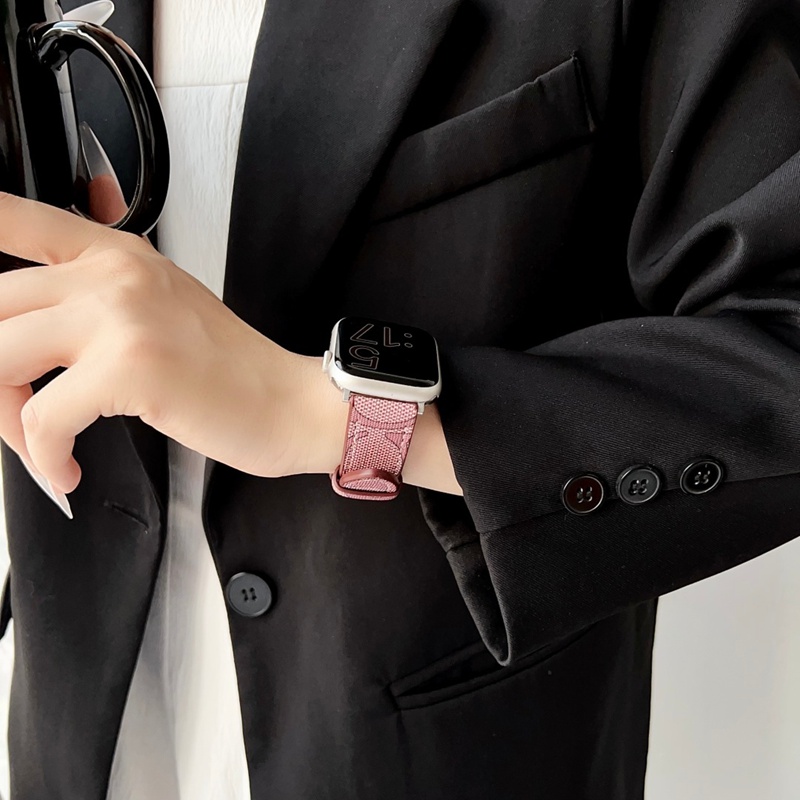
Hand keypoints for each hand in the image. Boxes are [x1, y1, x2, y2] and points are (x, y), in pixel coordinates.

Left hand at [0, 189, 323, 494]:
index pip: (15, 218)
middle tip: (12, 419)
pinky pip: (42, 418)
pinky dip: (44, 456)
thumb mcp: (159, 310)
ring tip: (40, 447)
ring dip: (6, 422)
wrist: (288, 402)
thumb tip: (22, 337)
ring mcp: (122, 314)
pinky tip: (66, 470)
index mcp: (117, 254)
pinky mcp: (131, 366)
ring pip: (0, 360)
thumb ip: (94, 301)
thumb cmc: (228, 370)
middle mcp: (114, 273)